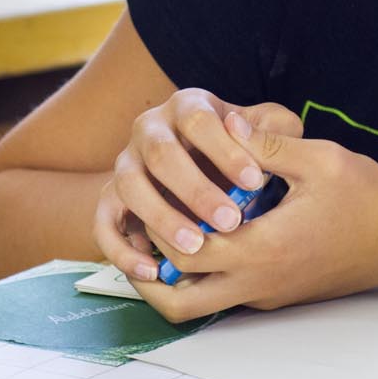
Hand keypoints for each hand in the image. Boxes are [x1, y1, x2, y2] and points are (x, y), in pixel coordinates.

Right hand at [92, 90, 302, 283]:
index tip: (255, 181)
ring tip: (196, 247)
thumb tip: (262, 140)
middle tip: (231, 221)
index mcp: (186, 107)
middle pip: (161, 153)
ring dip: (161, 218)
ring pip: (129, 186)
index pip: (199, 121)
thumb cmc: (239, 151)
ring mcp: (125, 165)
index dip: (226, 151)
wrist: (201, 168)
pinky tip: (152, 270)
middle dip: (196, 189)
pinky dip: (122, 250)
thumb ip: (274, 130)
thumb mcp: (263, 132)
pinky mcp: (110, 200)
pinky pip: (103, 225)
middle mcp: (149, 131)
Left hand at [133, 129, 377, 322]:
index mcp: (264, 249)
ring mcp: (266, 294)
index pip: (185, 253)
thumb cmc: (365, 197)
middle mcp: (259, 282)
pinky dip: (203, 274)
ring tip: (165, 233)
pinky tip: (205, 232)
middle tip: (137, 235)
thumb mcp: (318, 158)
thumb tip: (224, 119)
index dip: (158, 227)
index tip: (153, 196)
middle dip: (148, 277)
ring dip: (175, 278)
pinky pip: (224, 294)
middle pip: (179, 304)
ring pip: (200, 305)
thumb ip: (265, 143)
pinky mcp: (275, 295)